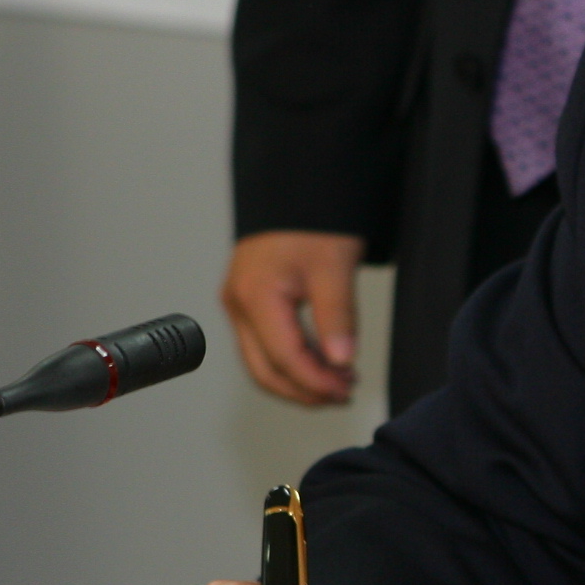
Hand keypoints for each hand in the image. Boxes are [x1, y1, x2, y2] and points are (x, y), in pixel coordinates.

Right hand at [223, 231, 365, 404]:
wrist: (297, 189)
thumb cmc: (312, 217)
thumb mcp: (334, 267)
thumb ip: (337, 317)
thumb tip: (341, 362)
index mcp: (256, 295)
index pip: (284, 358)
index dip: (315, 383)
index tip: (345, 391)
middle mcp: (238, 303)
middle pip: (265, 370)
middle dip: (304, 390)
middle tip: (343, 395)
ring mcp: (239, 304)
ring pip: (262, 362)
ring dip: (298, 379)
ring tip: (338, 382)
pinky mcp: (248, 302)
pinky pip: (264, 345)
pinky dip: (292, 361)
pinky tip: (322, 362)